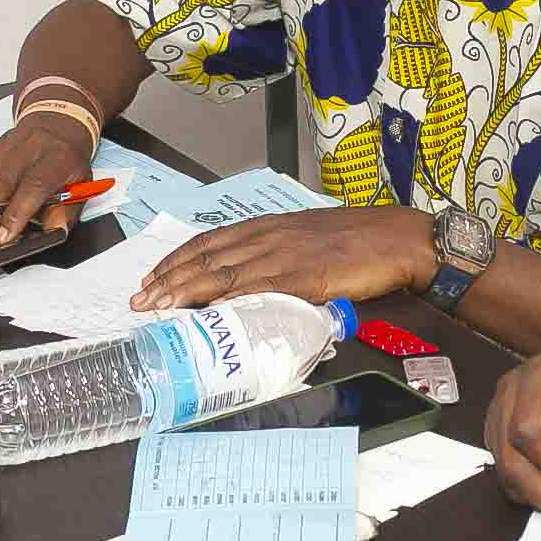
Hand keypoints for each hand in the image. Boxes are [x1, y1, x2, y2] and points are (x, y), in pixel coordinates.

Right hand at [0, 114, 90, 260]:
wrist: (55, 124)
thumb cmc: (65, 159)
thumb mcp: (80, 186)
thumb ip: (65, 212)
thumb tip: (52, 234)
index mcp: (55, 158)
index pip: (33, 186)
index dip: (16, 213)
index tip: (2, 238)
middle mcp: (25, 151)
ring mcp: (1, 151)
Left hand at [129, 206, 432, 314]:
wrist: (399, 239)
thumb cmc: (361, 240)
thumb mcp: (310, 239)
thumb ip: (280, 254)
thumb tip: (254, 278)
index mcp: (269, 226)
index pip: (209, 241)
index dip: (176, 260)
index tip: (152, 278)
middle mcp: (269, 237)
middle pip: (206, 258)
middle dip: (168, 279)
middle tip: (140, 300)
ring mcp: (284, 256)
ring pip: (222, 274)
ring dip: (185, 292)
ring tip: (158, 308)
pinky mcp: (302, 278)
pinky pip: (256, 291)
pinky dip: (228, 302)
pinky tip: (207, 314)